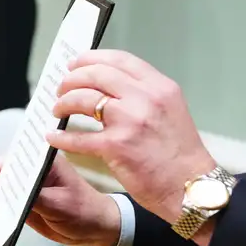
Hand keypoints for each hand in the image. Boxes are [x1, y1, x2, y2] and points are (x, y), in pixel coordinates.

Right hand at [0, 155, 120, 245]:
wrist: (93, 228)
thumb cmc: (83, 210)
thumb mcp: (61, 205)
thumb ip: (37, 198)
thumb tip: (13, 193)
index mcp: (43, 162)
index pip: (14, 158)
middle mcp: (30, 170)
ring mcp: (23, 186)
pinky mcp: (20, 201)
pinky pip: (0, 202)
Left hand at [49, 49, 215, 225]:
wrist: (192, 187)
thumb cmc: (179, 152)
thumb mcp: (169, 110)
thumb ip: (143, 93)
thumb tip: (106, 84)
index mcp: (160, 87)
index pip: (119, 59)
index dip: (91, 58)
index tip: (75, 63)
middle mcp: (145, 98)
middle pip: (95, 75)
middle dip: (71, 79)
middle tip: (61, 88)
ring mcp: (130, 121)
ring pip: (82, 99)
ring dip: (63, 103)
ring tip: (58, 110)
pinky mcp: (116, 146)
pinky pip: (78, 137)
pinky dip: (61, 137)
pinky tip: (54, 137)